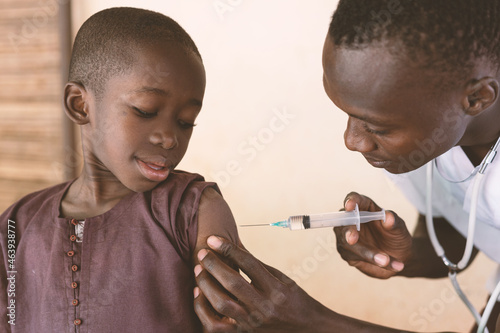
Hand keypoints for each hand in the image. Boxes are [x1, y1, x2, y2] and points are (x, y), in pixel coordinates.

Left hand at [193, 236, 336, 332]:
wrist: (308, 331)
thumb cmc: (295, 301)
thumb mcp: (281, 278)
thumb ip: (256, 264)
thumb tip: (235, 244)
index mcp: (277, 290)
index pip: (249, 264)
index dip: (229, 249)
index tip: (213, 239)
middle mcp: (265, 307)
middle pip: (233, 282)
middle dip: (214, 265)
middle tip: (202, 253)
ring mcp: (253, 323)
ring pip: (222, 303)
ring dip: (206, 284)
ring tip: (198, 270)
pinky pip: (217, 325)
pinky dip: (204, 310)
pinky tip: (199, 295)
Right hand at [334, 192, 411, 278]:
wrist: (399, 257)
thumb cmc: (396, 237)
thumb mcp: (399, 229)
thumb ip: (393, 222)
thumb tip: (388, 217)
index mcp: (364, 207)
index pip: (354, 199)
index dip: (350, 200)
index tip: (350, 206)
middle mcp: (352, 221)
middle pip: (343, 222)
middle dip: (348, 231)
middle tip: (352, 239)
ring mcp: (347, 237)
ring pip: (348, 244)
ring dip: (367, 253)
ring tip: (386, 261)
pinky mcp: (348, 253)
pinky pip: (355, 257)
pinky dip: (372, 261)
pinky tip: (389, 264)